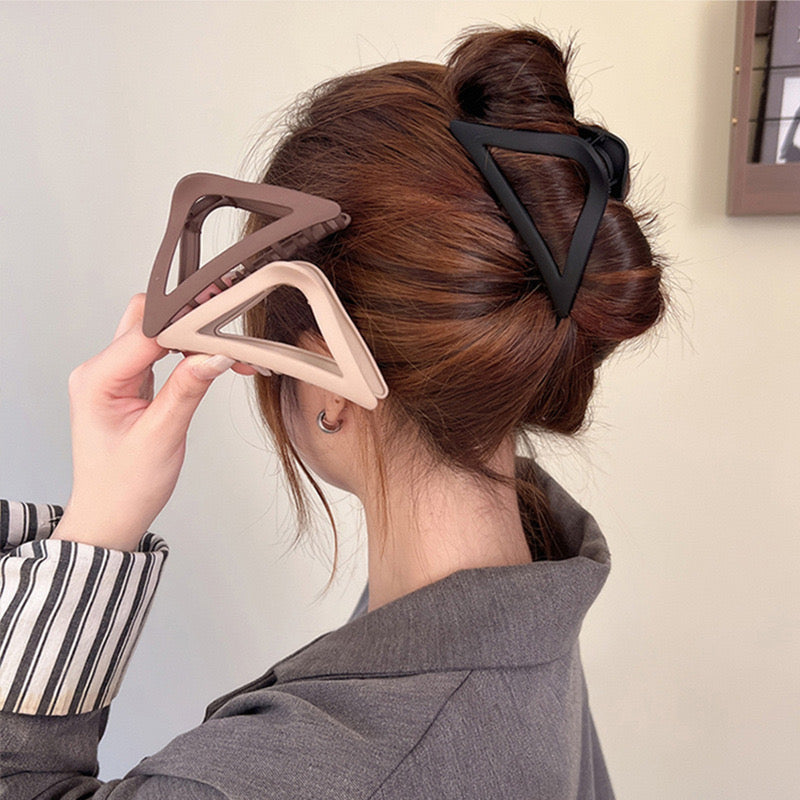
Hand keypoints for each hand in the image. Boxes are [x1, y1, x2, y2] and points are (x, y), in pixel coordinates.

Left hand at [52, 295, 245, 550]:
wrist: (110, 516)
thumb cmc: (124, 487)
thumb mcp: (163, 437)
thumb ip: (188, 388)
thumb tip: (216, 353)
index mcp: (97, 380)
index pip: (146, 332)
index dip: (187, 327)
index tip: (223, 332)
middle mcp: (99, 371)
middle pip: (147, 318)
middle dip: (190, 323)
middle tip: (227, 338)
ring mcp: (113, 375)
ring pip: (156, 331)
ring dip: (191, 338)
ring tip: (226, 354)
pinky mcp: (129, 382)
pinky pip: (158, 352)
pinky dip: (186, 352)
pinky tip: (208, 362)